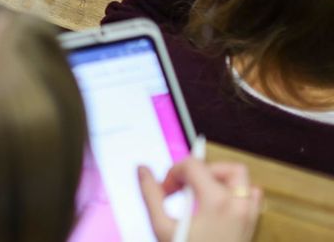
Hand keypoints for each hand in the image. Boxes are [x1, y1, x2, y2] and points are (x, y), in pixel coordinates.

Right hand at [139, 159, 260, 241]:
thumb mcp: (163, 228)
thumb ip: (151, 195)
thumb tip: (142, 170)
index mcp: (217, 202)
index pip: (194, 166)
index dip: (173, 172)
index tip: (165, 191)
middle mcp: (238, 204)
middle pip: (224, 167)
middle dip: (200, 170)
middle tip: (183, 188)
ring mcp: (248, 215)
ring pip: (241, 179)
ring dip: (219, 178)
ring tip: (199, 194)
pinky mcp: (251, 224)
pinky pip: (252, 197)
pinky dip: (237, 192)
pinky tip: (220, 204)